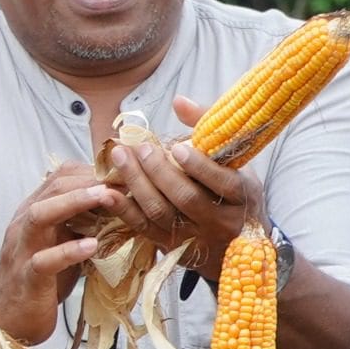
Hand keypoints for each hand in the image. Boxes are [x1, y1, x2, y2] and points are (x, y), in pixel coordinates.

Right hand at [0, 164, 116, 344]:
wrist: (4, 319)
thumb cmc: (39, 282)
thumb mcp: (60, 245)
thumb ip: (80, 225)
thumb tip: (119, 209)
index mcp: (34, 214)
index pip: (60, 178)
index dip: (92, 172)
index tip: (124, 173)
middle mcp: (24, 226)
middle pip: (52, 189)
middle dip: (88, 180)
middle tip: (123, 178)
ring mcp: (22, 251)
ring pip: (40, 215)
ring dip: (74, 202)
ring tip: (105, 197)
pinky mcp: (27, 278)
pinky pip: (44, 261)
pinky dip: (67, 251)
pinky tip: (91, 247)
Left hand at [99, 95, 266, 276]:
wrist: (238, 240)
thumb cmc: (232, 188)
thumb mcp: (233, 159)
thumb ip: (208, 126)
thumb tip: (179, 101)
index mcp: (242, 196)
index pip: (223, 182)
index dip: (198, 166)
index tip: (176, 148)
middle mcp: (222, 221)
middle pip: (186, 198)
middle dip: (158, 171)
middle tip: (139, 148)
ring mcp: (196, 238)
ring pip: (161, 213)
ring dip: (136, 184)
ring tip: (120, 158)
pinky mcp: (172, 247)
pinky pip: (144, 229)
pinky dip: (124, 210)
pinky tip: (107, 192)